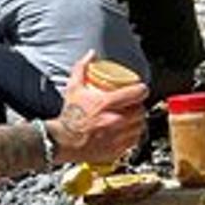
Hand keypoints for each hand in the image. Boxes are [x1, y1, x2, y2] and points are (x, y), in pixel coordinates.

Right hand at [52, 51, 147, 165]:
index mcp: (106, 104)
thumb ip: (81, 68)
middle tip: (133, 104)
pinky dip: (133, 135)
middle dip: (138, 106)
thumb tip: (91, 54)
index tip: (141, 89)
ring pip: (139, 126)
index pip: (136, 93)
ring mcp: (117, 137)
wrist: (62, 141)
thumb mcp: (74, 88)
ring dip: (138, 121)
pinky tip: (128, 131)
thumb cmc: (69, 115)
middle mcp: (115, 120)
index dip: (141, 89)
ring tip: (132, 117)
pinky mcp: (116, 150)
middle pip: (140, 110)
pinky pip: (133, 141)